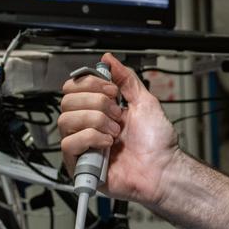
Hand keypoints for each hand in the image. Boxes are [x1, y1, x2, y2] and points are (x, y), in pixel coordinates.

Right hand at [58, 53, 179, 205]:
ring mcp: (82, 145)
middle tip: (117, 114)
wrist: (163, 169)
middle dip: (96, 103)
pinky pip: (68, 143)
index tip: (112, 91)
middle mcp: (88, 126)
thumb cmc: (157, 143)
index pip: (74, 87)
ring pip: (65, 120)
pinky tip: (107, 145)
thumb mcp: (144, 101)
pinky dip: (91, 139)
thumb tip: (108, 59)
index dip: (91, 83)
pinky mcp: (80, 164)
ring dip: (95, 121)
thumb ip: (126, 79)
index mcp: (99, 110)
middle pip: (67, 100)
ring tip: (114, 132)